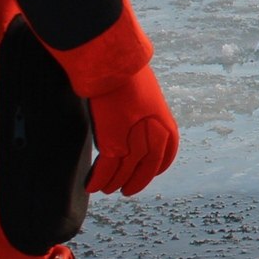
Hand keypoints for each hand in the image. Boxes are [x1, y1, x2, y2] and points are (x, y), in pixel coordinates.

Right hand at [88, 66, 178, 196]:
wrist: (116, 67)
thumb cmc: (129, 74)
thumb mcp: (149, 96)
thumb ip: (147, 114)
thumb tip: (137, 119)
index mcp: (167, 127)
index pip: (164, 158)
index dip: (153, 170)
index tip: (145, 175)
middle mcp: (155, 140)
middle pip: (145, 171)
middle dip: (135, 183)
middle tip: (126, 191)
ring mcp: (135, 144)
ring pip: (123, 174)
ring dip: (113, 184)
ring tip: (105, 189)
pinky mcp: (114, 146)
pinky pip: (105, 171)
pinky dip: (97, 181)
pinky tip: (91, 187)